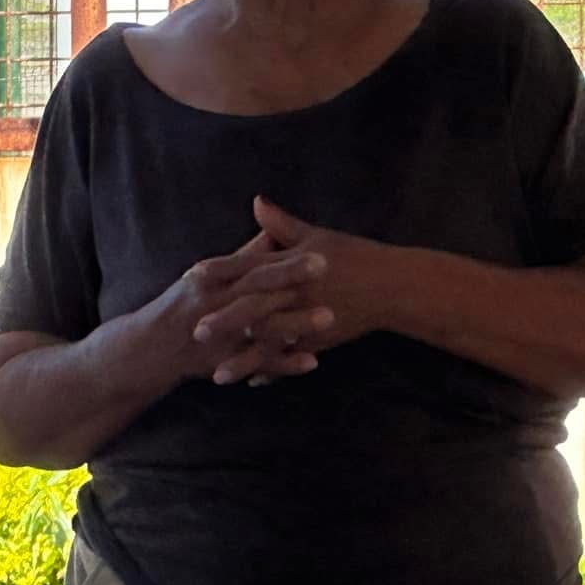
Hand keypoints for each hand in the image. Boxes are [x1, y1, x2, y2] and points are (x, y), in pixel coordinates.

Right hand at [140, 231, 330, 387]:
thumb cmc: (183, 305)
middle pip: (257, 291)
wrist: (150, 348)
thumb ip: (242, 257)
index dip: (283, 259)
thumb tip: (271, 231)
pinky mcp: (222, 363)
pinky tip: (313, 362)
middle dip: (290, 279)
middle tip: (327, 269)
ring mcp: (219, 337)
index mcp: (212, 280)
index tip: (318, 252)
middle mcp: (214, 305)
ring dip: (294, 323)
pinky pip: (257, 364)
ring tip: (329, 317)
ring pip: (260, 329)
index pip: (252, 266)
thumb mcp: (205, 277)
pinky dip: (283, 365)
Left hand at [193, 199, 409, 384]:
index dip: (220, 270)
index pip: (250, 266)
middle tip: (194, 332)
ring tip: (217, 376)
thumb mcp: (317, 236)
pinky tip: (252, 382)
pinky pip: (292, 358)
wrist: (393, 286)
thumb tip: (256, 202)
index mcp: (291, 265)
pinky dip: (273, 370)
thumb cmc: (354, 256)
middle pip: (255, 307)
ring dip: (243, 359)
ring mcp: (308, 320)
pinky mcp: (321, 339)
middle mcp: (296, 293)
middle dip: (224, 320)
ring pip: (271, 342)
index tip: (191, 276)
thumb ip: (282, 225)